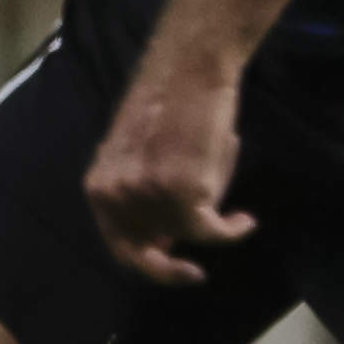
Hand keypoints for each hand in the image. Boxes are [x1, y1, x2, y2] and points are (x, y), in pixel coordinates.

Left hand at [87, 56, 255, 286]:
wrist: (189, 70)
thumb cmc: (170, 106)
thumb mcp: (138, 158)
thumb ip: (142, 199)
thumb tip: (165, 240)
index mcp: (98, 186)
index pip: (118, 244)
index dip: (144, 261)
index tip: (168, 264)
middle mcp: (116, 195)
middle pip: (150, 248)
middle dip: (172, 265)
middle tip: (193, 273)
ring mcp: (147, 196)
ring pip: (186, 234)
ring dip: (211, 222)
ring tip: (230, 210)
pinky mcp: (182, 194)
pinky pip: (212, 232)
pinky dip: (233, 230)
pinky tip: (245, 221)